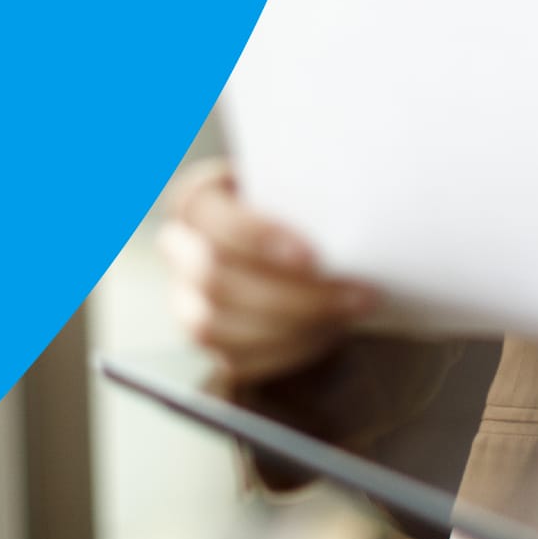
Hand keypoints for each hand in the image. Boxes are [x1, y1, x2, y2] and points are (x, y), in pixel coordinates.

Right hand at [158, 158, 382, 383]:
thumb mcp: (303, 179)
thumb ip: (311, 187)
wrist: (305, 234)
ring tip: (349, 314)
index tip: (312, 255)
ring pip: (216, 327)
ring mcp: (186, 299)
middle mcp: (181, 249)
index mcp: (197, 199)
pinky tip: (329, 333)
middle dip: (291, 295)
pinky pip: (235, 359)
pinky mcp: (210, 340)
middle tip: (356, 294)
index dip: (257, 237)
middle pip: (214, 280)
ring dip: (292, 327)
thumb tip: (354, 196)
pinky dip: (287, 351)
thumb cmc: (303, 200)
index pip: (211, 217)